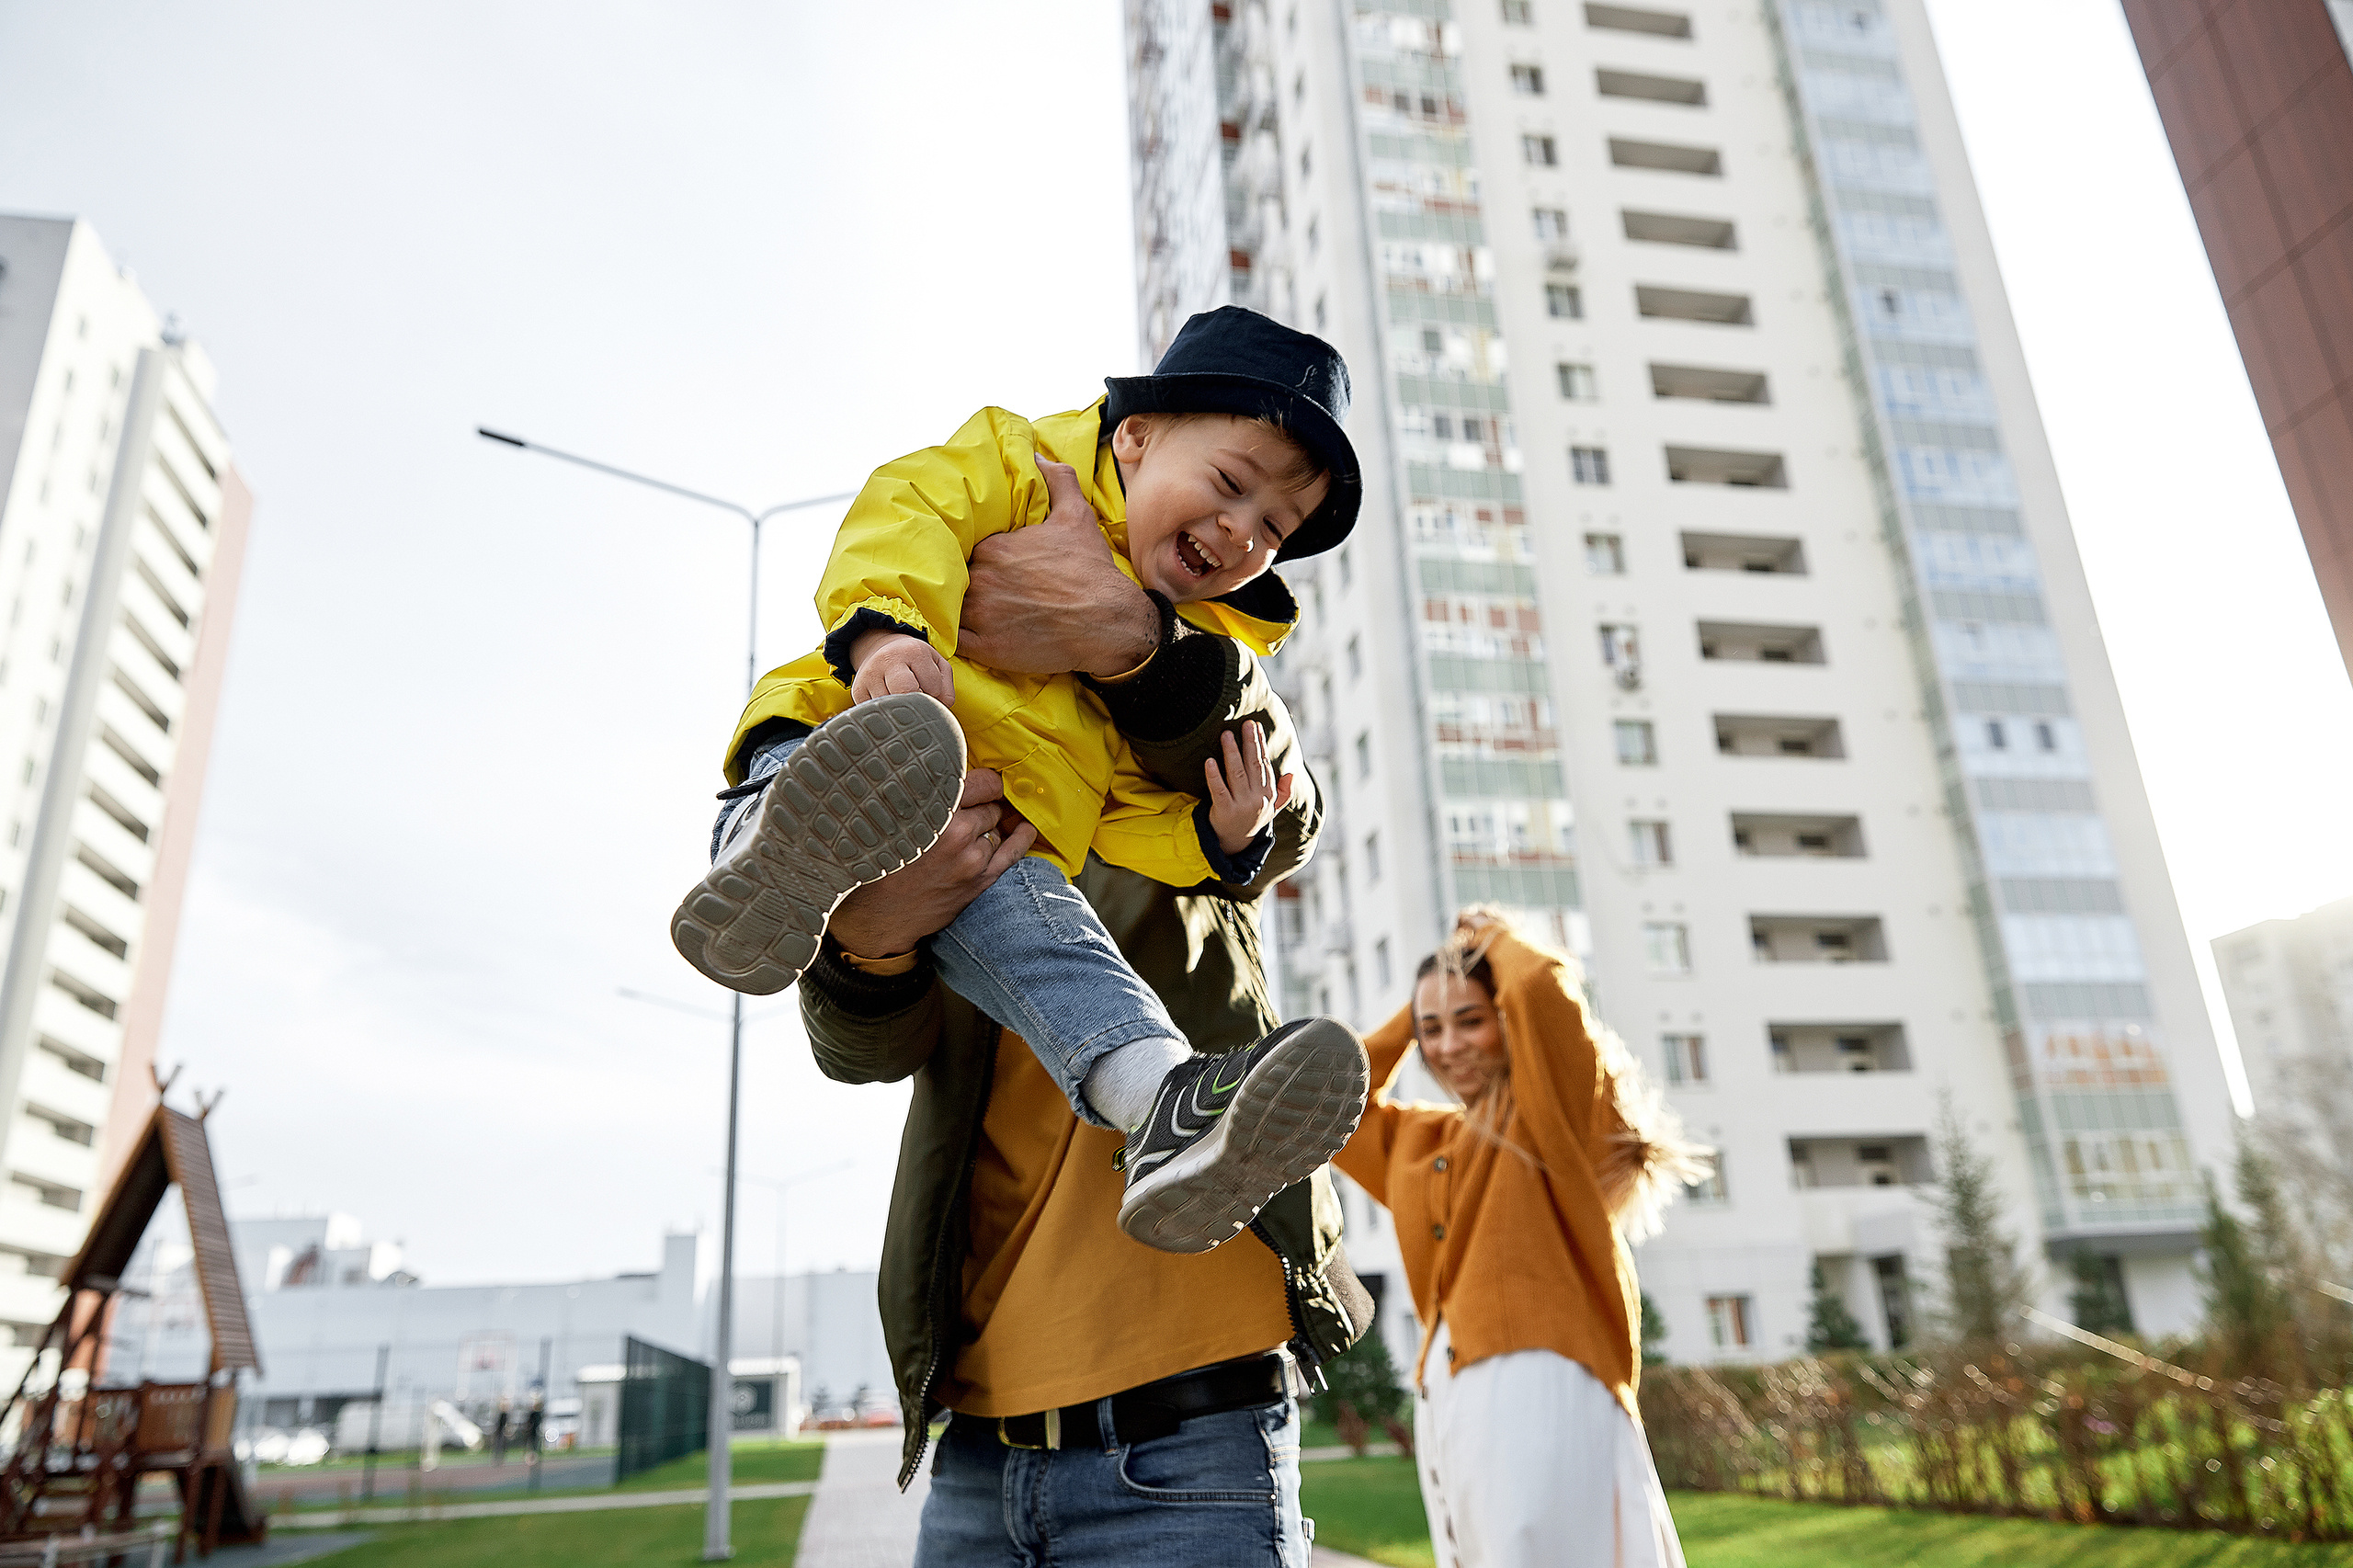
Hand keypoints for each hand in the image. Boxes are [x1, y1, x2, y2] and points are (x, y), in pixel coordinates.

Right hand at [827, 769, 1037, 954]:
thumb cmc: (881, 863)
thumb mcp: (893, 818)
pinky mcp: (980, 880)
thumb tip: (955, 773)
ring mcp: (971, 858)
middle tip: (965, 809)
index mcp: (932, 810)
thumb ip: (923, 794)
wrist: (879, 916)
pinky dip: (1020, 838)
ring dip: (987, 827)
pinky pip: (1012, 852)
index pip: (981, 782)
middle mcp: (956, 832)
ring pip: (996, 827)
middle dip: (982, 804)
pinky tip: (1024, 828)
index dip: (984, 781)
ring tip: (967, 832)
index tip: (982, 782)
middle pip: (990, 805)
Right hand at [849, 630, 954, 705]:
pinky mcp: (858, 691)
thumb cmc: (916, 662)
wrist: (882, 649)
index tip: (931, 691)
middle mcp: (888, 660)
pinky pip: (876, 713)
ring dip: (901, 711)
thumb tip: (938, 711)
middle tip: (916, 701)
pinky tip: (889, 704)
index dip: (936, 695)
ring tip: (903, 701)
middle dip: (916, 703)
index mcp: (913, 651)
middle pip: (905, 693)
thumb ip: (946, 688)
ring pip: (890, 708)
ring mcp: (870, 675)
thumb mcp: (938, 666)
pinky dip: (886, 714)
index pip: (933, 686)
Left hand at [955, 457, 1160, 678]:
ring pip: (951, 609)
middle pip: (956, 579)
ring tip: (973, 616)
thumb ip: (1057, 481)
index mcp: (994, 547)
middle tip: (983, 594)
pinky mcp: (985, 648)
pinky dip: (954, 638)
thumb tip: (1039, 455)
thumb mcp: (1076, 517)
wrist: (1108, 621)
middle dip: (966, 584)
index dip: (975, 561)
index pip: (965, 550)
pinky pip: (953, 641)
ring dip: (957, 611)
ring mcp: (981, 615)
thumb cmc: (1091, 570)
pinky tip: (963, 636)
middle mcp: (982, 578)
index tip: (988, 569)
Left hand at [1203, 721, 1293, 856]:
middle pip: (1253, 765)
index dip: (1260, 744)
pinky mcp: (1224, 812)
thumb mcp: (1271, 809)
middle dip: (1250, 743)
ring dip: (1231, 752)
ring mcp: (1241, 806)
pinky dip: (1214, 775)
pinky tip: (1209, 761)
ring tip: (1226, 735)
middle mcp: (1257, 799)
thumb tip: (1291, 775)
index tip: (1256, 726)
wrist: (1234, 844)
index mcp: (1268, 794)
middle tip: (1245, 724)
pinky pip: (1218, 790)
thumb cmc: (1251, 820)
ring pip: (1236, 774)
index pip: (1265, 764)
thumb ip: (1283, 793)